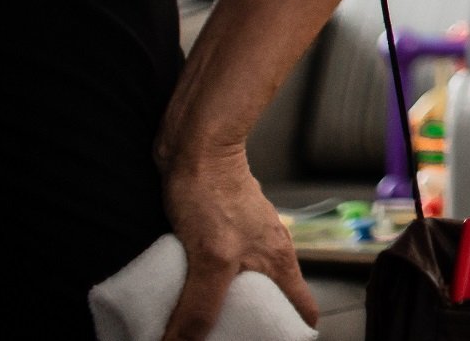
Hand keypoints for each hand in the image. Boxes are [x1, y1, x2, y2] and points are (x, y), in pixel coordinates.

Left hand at [160, 147, 317, 340]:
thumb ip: (200, 307)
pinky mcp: (211, 233)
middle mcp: (263, 254)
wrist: (193, 146)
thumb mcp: (211, 259)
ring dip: (211, 309)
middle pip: (262, 304)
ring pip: (231, 288)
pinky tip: (170, 297)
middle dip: (242, 328)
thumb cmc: (214, 190)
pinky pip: (205, 272)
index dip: (291, 333)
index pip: (300, 308)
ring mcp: (238, 243)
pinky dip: (191, 289)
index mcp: (278, 261)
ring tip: (186, 327)